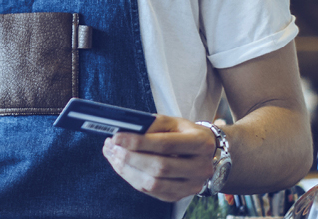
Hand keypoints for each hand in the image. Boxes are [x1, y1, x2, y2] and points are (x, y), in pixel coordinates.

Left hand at [101, 114, 216, 202]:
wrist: (205, 153)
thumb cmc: (185, 134)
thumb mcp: (174, 122)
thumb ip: (152, 124)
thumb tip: (125, 132)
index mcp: (200, 143)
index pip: (166, 144)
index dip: (138, 142)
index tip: (117, 137)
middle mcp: (200, 167)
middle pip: (160, 167)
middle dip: (130, 157)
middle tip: (112, 147)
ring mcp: (191, 185)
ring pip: (153, 183)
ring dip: (127, 170)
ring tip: (113, 155)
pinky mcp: (179, 195)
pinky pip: (151, 191)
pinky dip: (132, 178)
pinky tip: (122, 166)